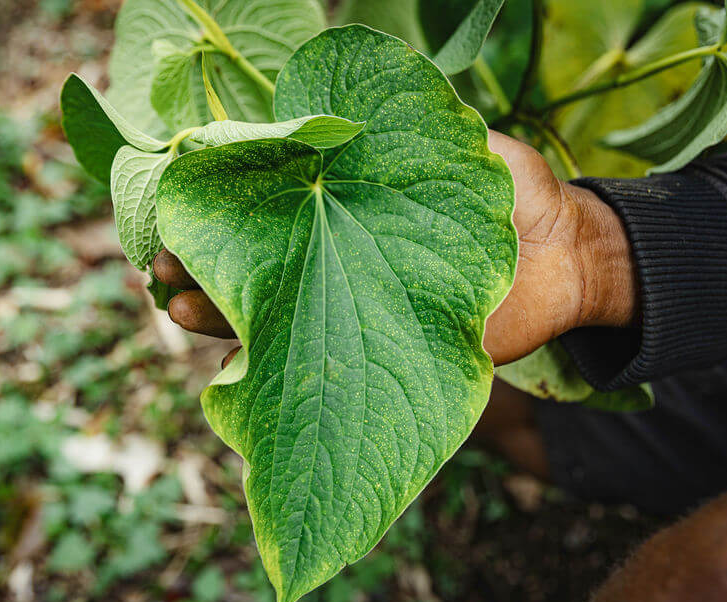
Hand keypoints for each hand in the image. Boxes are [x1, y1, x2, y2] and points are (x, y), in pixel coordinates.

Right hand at [153, 131, 638, 366]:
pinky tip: (236, 355)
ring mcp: (350, 307)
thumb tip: (318, 117)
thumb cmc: (505, 188)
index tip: (179, 196)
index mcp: (339, 209)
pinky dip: (271, 359)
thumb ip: (388, 133)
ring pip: (268, 313)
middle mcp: (333, 258)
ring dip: (217, 309)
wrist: (565, 249)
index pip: (259, 205)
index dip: (215, 204)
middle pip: (249, 263)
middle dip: (199, 262)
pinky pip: (316, 359)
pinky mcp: (377, 349)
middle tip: (160, 259)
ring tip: (176, 301)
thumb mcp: (447, 143)